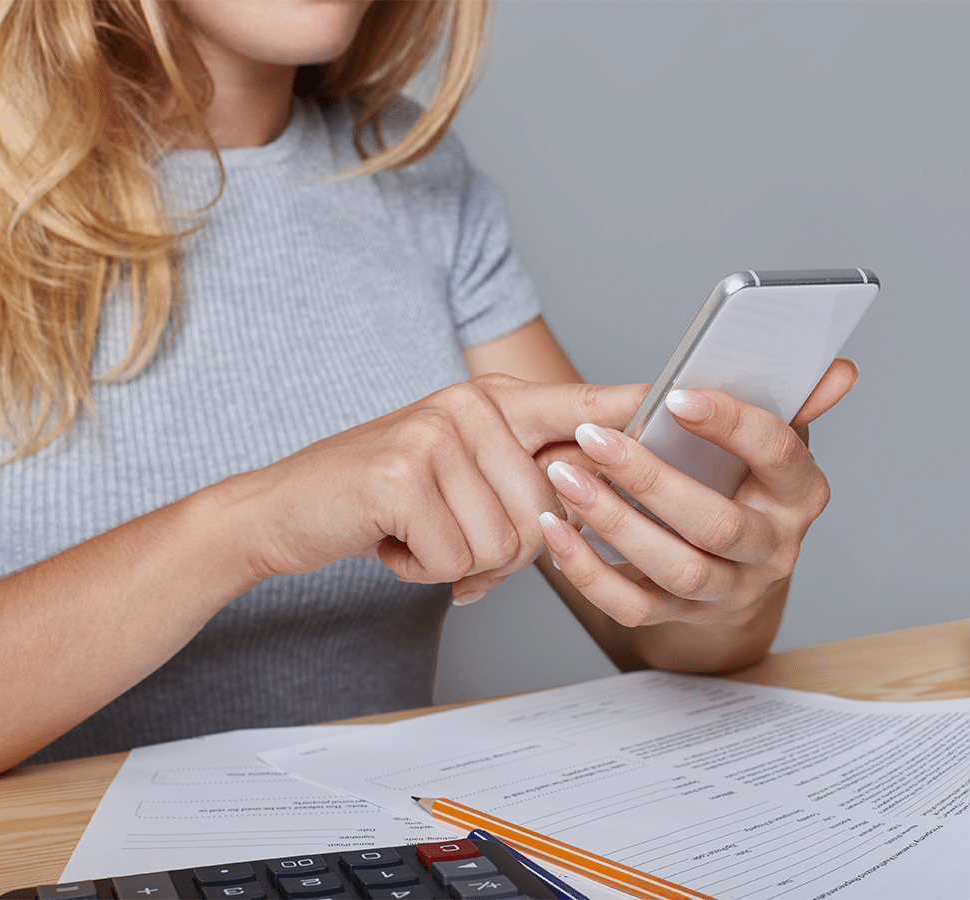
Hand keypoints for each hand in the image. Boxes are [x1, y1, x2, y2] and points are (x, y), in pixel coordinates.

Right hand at [233, 374, 645, 601]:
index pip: (581, 401)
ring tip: (415, 531)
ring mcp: (436, 432)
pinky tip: (391, 539)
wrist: (283, 511)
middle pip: (548, 510)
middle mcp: (471, 403)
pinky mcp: (403, 473)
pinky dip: (421, 570)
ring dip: (459, 562)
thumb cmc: (384, 502)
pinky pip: (454, 559)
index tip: (686, 397)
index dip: (631, 409)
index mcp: (495, 400)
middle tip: (448, 536)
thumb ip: (524, 483)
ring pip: (505, 543)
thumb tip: (592, 509)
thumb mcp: (460, 478)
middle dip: (503, 550)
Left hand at [538, 359, 857, 637]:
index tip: (676, 395)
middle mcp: (773, 549)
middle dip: (651, 480)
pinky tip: (556, 532)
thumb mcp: (771, 440)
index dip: (731, 424)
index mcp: (800, 493)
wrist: (734, 568)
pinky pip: (633, 607)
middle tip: (594, 437)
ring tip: (565, 477)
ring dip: (614, 524)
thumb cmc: (745, 483)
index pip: (778, 455)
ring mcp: (728, 590)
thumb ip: (792, 401)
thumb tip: (838, 370)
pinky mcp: (682, 618)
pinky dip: (589, 573)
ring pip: (676, 569)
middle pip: (719, 524)